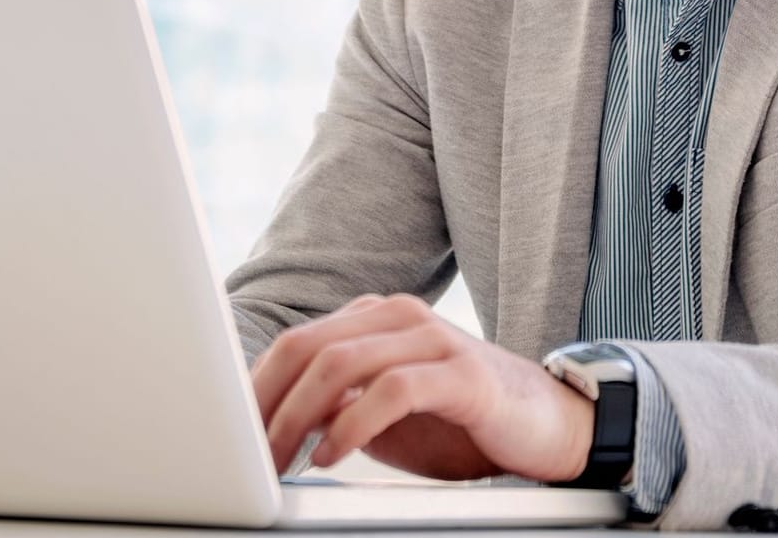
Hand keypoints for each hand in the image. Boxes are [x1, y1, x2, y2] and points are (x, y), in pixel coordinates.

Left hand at [250, 293, 593, 481]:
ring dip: (298, 418)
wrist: (548, 427)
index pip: (297, 342)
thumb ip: (334, 404)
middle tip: (246, 452)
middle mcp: (399, 317)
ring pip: (341, 363)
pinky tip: (332, 456)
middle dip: (267, 403)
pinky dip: (351, 426)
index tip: (229, 433)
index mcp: (375, 318)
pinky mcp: (461, 375)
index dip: (255, 388)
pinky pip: (391, 391)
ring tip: (280, 459)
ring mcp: (432, 340)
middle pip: (308, 346)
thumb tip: (267, 423)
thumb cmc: (460, 422)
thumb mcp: (382, 413)